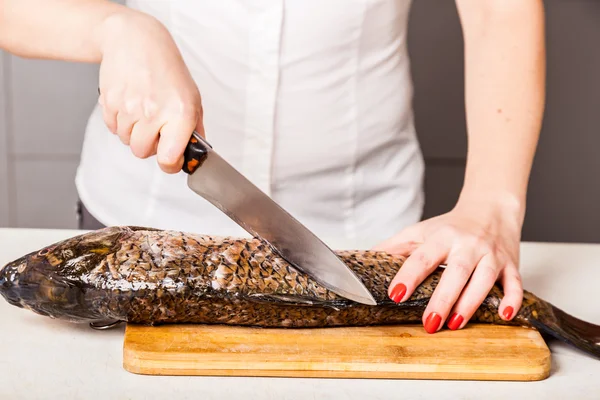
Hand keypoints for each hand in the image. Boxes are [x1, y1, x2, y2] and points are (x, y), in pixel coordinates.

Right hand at [97, 11, 202, 172]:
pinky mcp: (109, 102)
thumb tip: (195, 156)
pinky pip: (112, 128)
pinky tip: (129, 104)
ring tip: (143, 109)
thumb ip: (195, 130)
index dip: (170, 164)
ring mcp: (129, 107)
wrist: (136, 40)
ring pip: (126, 141)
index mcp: (180, 113)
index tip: (171, 159)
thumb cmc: (167, 70)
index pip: (168, 159)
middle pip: (142, 152)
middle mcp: (153, 112)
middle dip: (149, 144)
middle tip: (156, 127)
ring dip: (134, 132)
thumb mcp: (192, 98)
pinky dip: (120, 122)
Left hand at [373, 194, 523, 332]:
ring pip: (483, 279)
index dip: (408, 276)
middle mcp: (468, 245)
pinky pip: (515, 282)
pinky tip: (505, 314)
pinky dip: (512, 298)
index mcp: (442, 237)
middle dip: (442, 299)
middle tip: (429, 323)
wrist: (492, 208)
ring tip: (455, 324)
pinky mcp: (511, 264)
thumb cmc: (452, 225)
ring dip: (470, 303)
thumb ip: (396, 246)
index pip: (422, 257)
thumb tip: (366, 258)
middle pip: (455, 272)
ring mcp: (491, 255)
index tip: (395, 294)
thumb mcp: (421, 231)